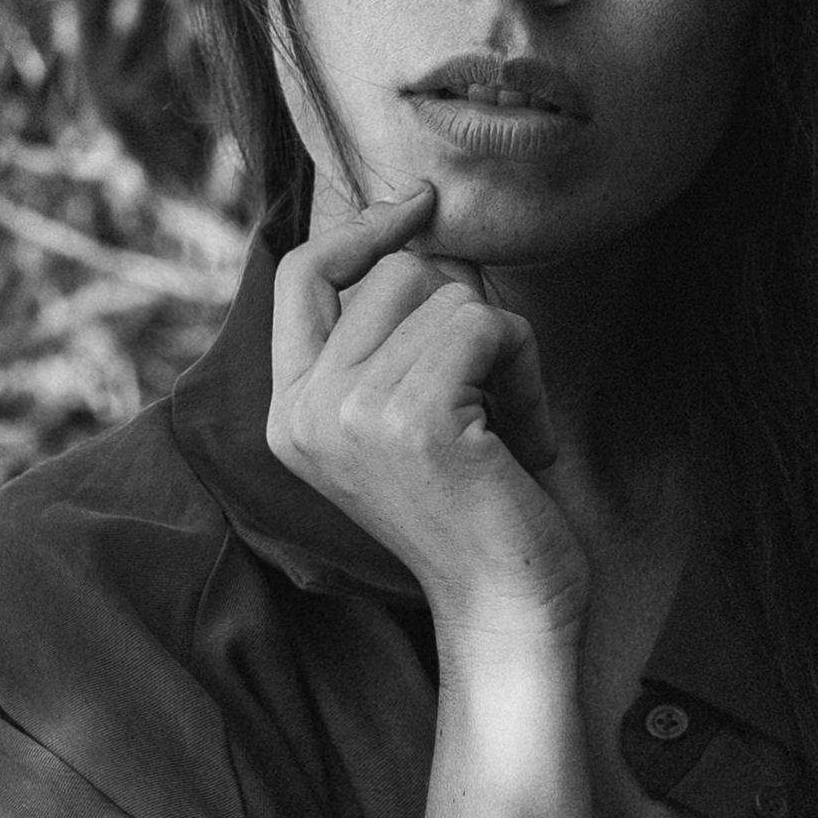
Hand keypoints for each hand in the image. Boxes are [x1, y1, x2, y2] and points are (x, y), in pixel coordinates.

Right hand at [268, 185, 588, 646]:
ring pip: (449, 294)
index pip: (301, 272)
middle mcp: (306, 410)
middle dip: (465, 312)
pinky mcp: (413, 418)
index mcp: (290, 411)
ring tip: (506, 426)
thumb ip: (386, 336)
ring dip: (505, 349)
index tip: (422, 208)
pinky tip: (527, 438)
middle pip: (394, 271)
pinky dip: (528, 369)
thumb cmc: (472, 513)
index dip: (363, 228)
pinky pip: (487, 325)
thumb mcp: (402, 417)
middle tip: (489, 393)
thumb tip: (422, 224)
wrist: (503, 609)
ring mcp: (352, 413)